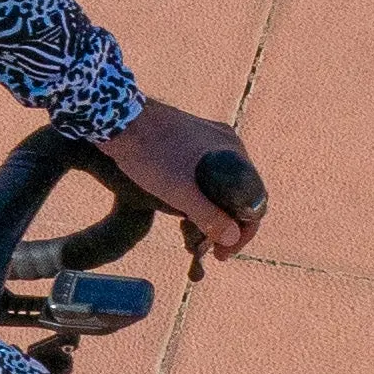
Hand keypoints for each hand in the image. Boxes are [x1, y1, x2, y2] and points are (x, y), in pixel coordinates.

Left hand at [103, 93, 262, 258]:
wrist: (118, 118)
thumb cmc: (150, 155)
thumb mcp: (180, 192)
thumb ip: (209, 216)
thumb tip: (232, 238)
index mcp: (233, 152)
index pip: (255, 201)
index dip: (242, 234)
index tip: (222, 254)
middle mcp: (227, 143)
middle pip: (240, 194)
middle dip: (227, 225)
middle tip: (210, 249)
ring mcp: (209, 139)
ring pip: (221, 185)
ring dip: (213, 211)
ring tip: (195, 233)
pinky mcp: (191, 139)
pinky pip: (207, 173)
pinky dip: (201, 195)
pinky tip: (186, 210)